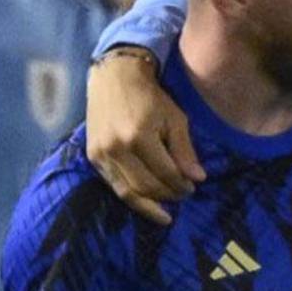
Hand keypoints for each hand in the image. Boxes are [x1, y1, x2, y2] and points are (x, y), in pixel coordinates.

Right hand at [86, 50, 204, 223]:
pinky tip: (145, 201)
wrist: (114, 78)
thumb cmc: (150, 97)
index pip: (165, 173)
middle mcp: (117, 148)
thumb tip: (198, 178)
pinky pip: (113, 185)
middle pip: (146, 186)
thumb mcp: (175, 118)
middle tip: (182, 195)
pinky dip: (131, 196)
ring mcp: (101, 154)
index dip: (181, 185)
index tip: (193, 187)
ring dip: (149, 204)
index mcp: (139, 136)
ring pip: (127, 192)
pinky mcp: (93, 157)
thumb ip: (185, 150)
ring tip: (165, 211)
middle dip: (168, 195)